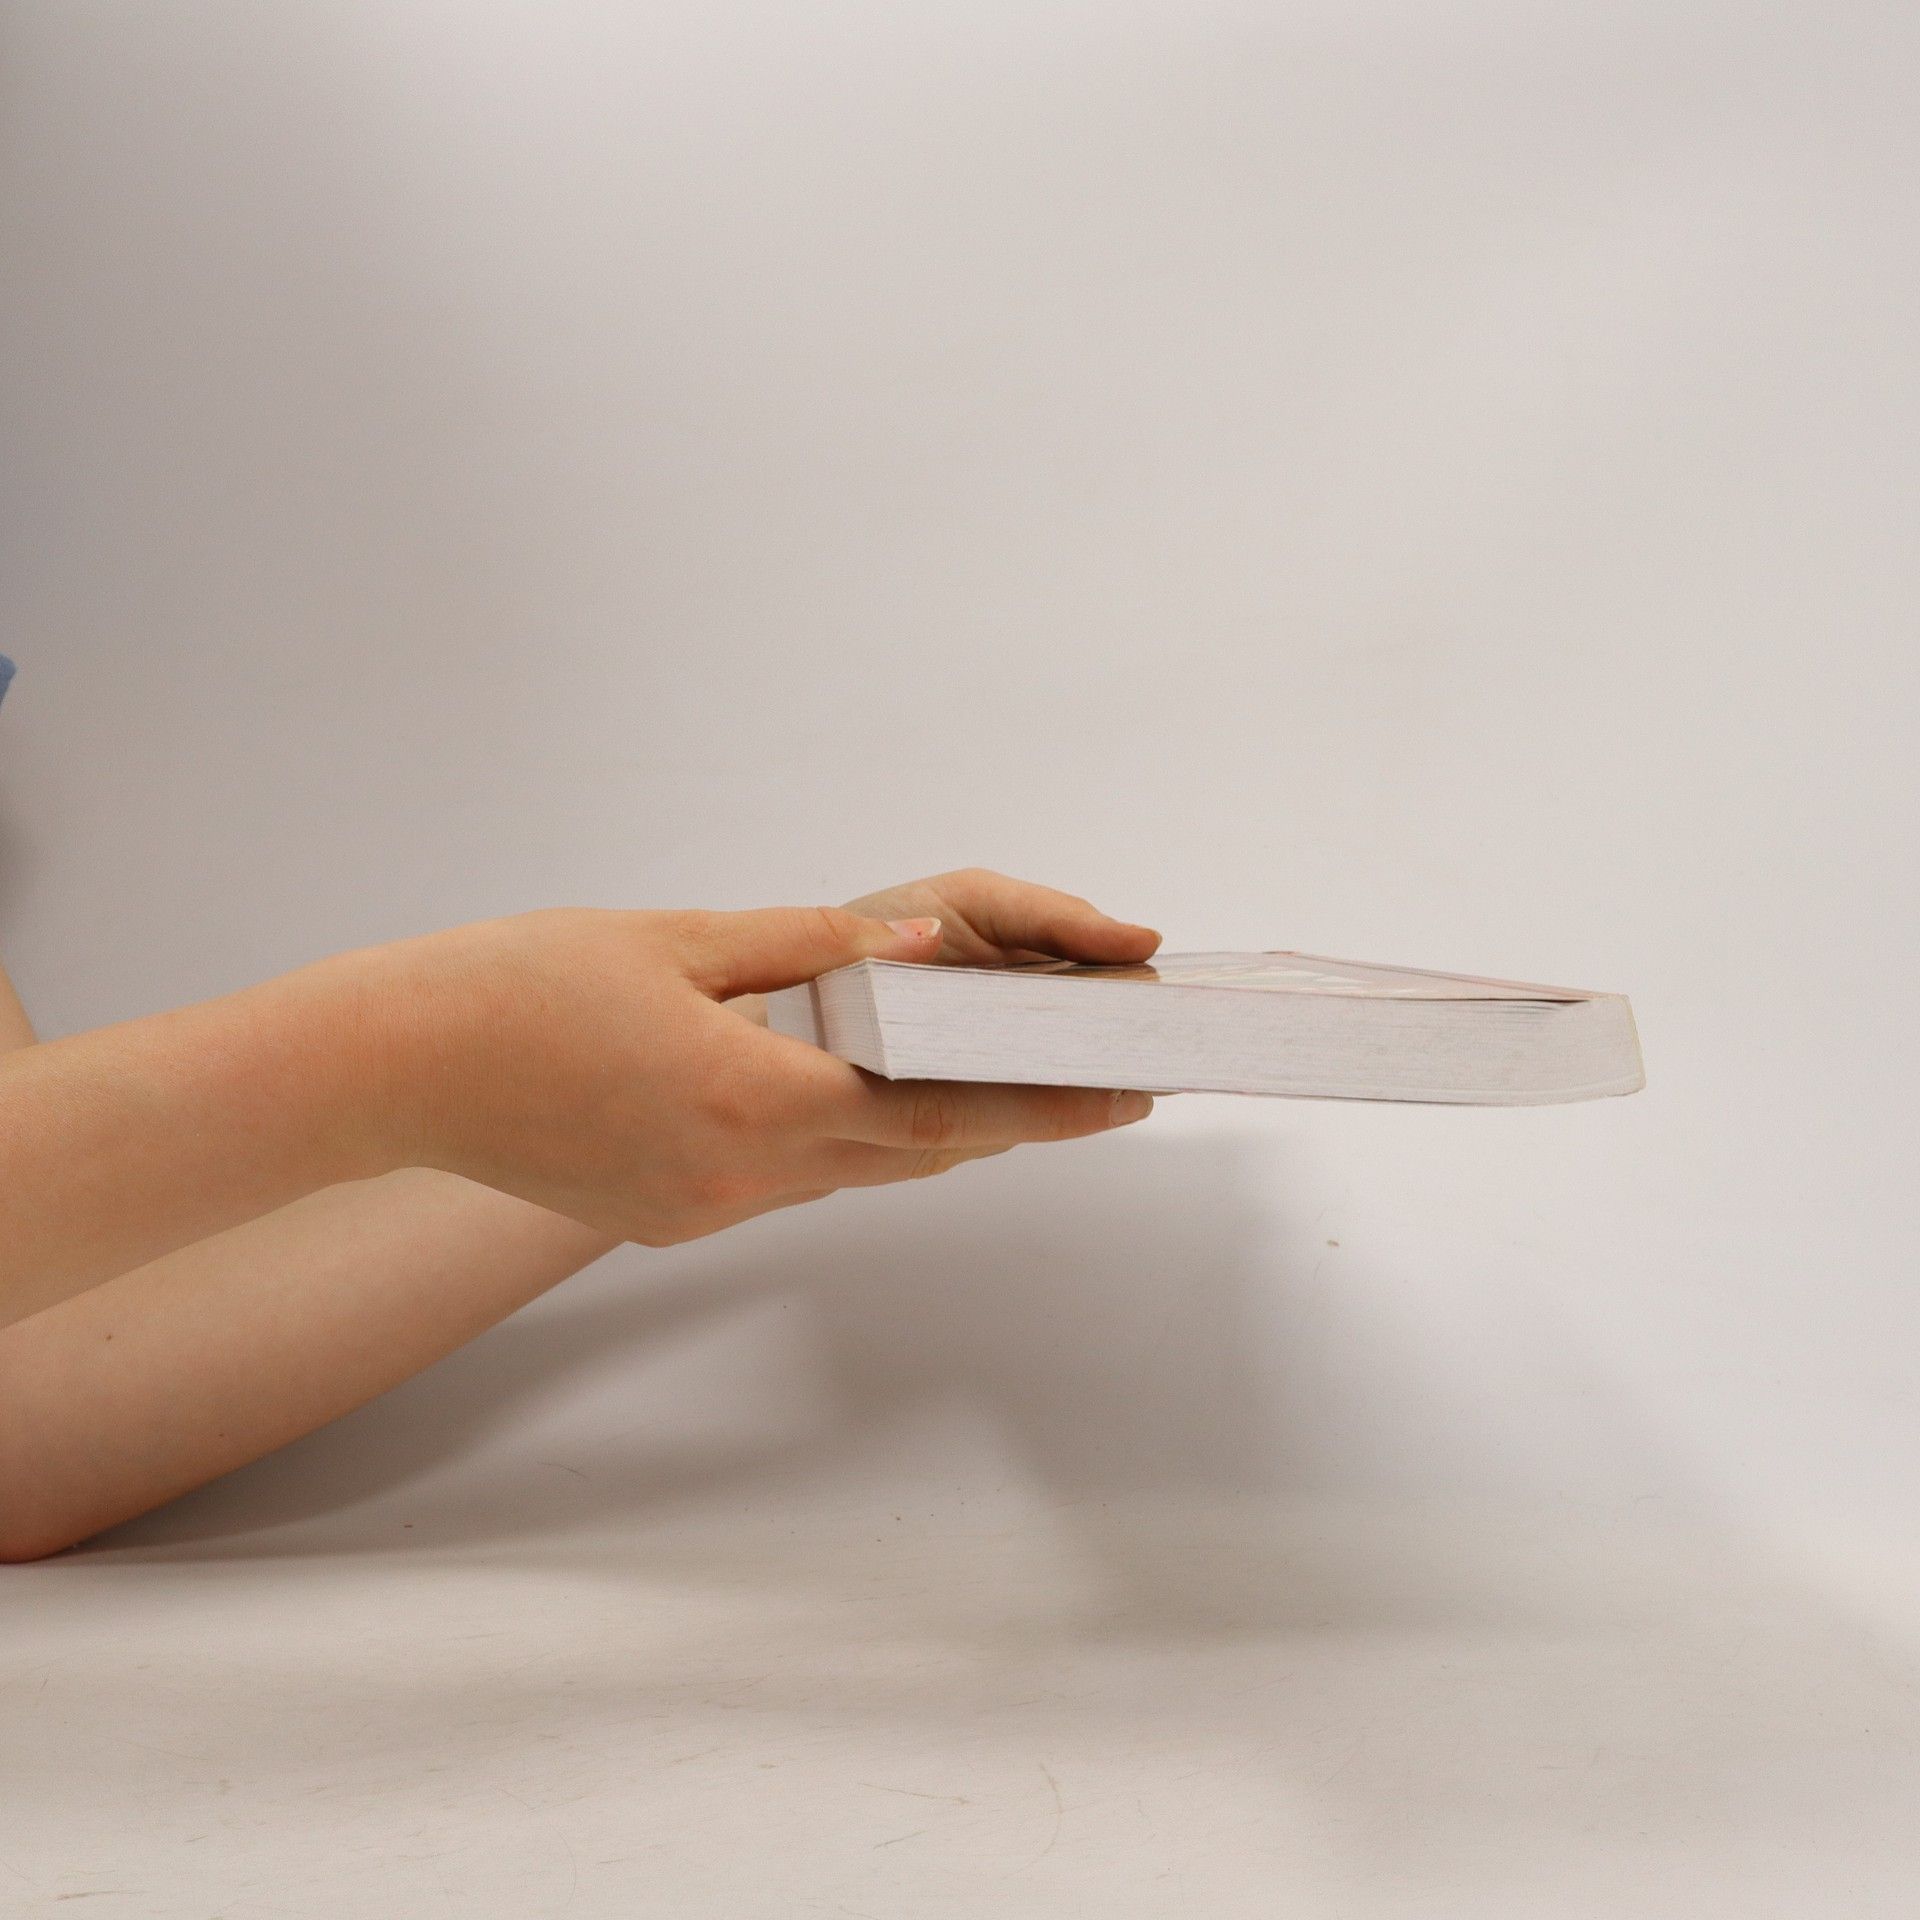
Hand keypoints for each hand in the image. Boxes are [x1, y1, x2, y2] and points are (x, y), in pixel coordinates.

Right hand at [353, 884, 1159, 1247]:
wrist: (401, 1069)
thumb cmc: (523, 984)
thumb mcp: (678, 939)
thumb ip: (811, 948)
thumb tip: (924, 950)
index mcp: (752, 1095)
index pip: (936, 1110)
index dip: (1042, 1105)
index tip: (1123, 1095)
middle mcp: (740, 1172)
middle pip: (914, 1153)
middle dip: (1014, 1123)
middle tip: (1101, 1090)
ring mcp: (705, 1207)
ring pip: (857, 1172)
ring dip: (937, 1136)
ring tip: (1013, 1094)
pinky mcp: (672, 1217)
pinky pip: (795, 1180)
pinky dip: (853, 1144)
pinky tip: (877, 1103)